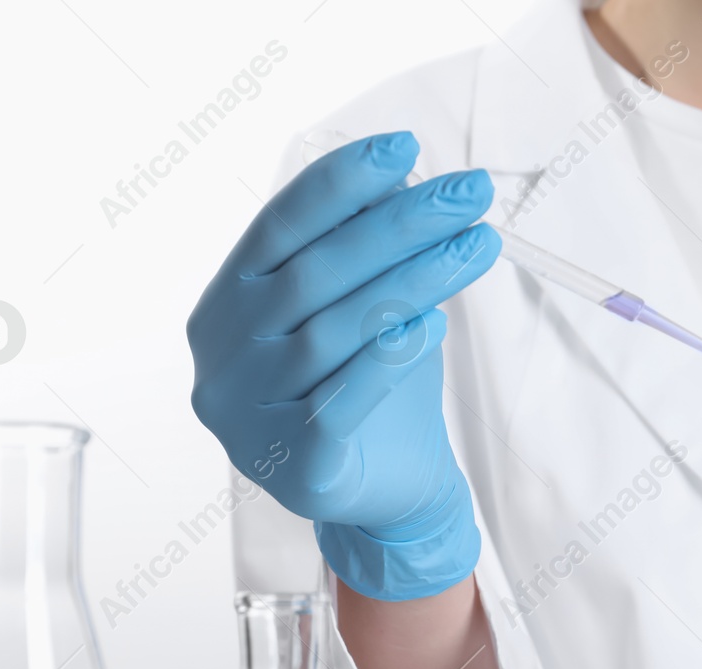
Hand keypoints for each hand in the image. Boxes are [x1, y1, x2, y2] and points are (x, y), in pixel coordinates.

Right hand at [187, 131, 500, 599]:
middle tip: (470, 193)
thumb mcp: (365, 304)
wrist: (389, 490)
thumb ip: (363, 248)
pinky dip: (385, 363)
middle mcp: (223, 359)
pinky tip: (431, 326)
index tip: (407, 146)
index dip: (341, 183)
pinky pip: (341, 406)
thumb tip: (398, 172)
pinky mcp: (296, 472)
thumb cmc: (372, 385)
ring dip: (414, 282)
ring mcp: (250, 419)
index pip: (279, 226)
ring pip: (335, 334)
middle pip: (315, 274)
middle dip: (400, 225)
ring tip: (477, 245)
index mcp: (226, 304)